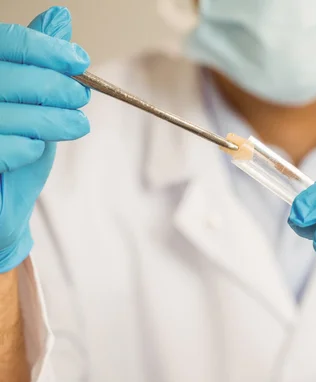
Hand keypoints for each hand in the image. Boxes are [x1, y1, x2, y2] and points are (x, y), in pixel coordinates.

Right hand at [0, 7, 90, 271]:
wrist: (4, 205)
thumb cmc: (17, 147)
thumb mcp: (34, 101)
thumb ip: (39, 63)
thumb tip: (59, 17)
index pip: (7, 42)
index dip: (46, 48)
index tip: (81, 60)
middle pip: (9, 74)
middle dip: (56, 85)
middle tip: (83, 97)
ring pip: (6, 111)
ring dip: (52, 117)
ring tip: (78, 124)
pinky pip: (0, 146)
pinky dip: (26, 146)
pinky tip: (35, 149)